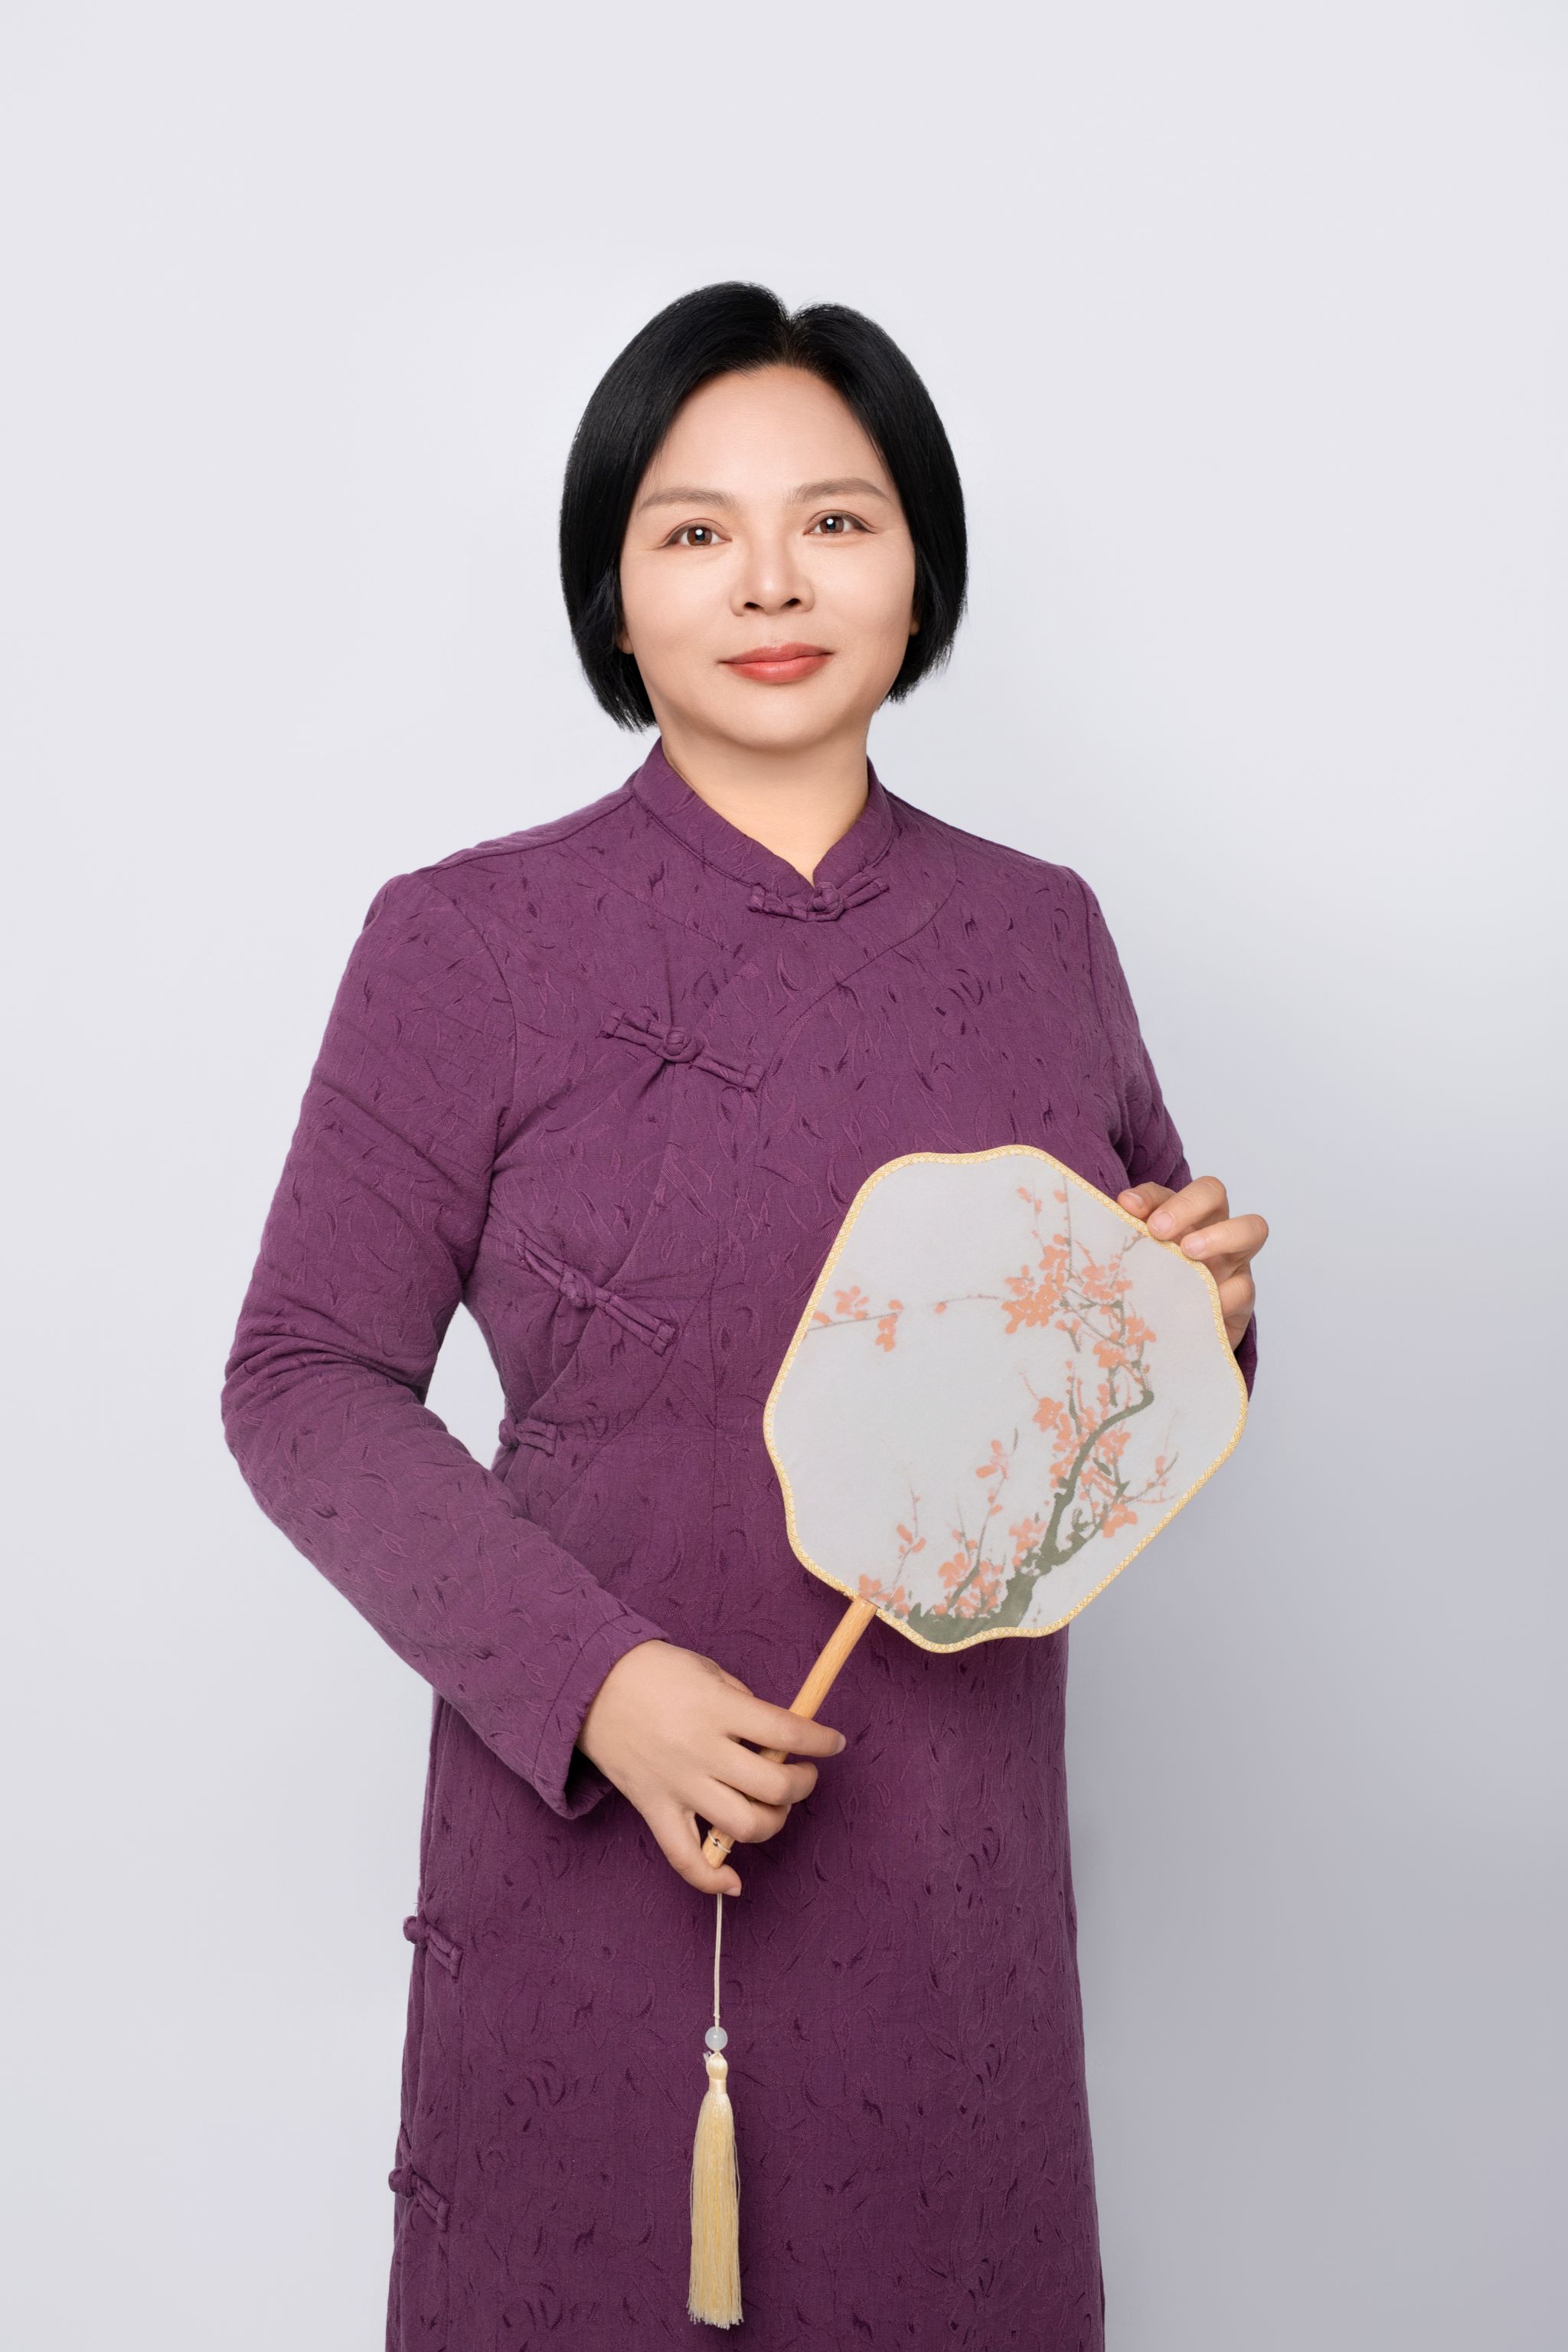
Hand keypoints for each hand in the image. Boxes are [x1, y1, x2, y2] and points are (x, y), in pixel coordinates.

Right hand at [576, 1639, 846, 1898]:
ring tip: (775, 1806)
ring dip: (774, 1822)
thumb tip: (778, 1739)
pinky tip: (735, 1883)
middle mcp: (701, 1751)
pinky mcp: (655, 1809)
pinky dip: (713, 1880)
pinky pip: (685, 1858)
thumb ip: (744, 1705)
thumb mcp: (709, 1671)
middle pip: (772, 1787)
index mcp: (718, 1709)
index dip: (820, 1741)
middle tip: (804, 1774)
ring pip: (743, 1826)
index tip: (833, 1743)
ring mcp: (678, 1785)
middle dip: (803, 1784)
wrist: (589, 1686)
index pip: (786, 1733)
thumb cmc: (654, 1671)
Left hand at [1117, 1174, 1266, 1351]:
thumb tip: (1124, 1205)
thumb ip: (1132, 1232)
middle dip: (1187, 1206)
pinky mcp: (1242, 1297)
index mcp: (1183, 1216)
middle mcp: (1212, 1228)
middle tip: (1159, 1231)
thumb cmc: (1159, 1287)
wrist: (1178, 1334)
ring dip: (1218, 1237)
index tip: (1129, 1207)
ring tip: (1189, 1255)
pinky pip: (1243, 1289)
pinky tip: (1197, 1306)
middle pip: (1214, 1192)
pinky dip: (1221, 1296)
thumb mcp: (1142, 1259)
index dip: (1153, 1194)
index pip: (1166, 1190)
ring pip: (1252, 1229)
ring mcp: (1234, 1260)